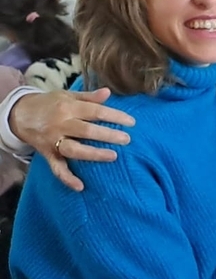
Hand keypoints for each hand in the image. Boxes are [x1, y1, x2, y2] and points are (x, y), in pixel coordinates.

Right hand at [12, 89, 135, 191]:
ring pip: (74, 150)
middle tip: (127, 140)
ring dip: (94, 154)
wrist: (19, 114)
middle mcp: (61, 124)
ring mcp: (53, 141)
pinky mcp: (47, 154)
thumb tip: (108, 92)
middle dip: (108, 135)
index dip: (115, 116)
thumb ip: (89, 97)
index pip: (95, 112)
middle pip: (86, 131)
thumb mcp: (67, 96)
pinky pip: (57, 168)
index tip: (132, 123)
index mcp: (68, 108)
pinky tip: (80, 186)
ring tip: (113, 156)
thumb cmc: (50, 104)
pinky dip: (67, 178)